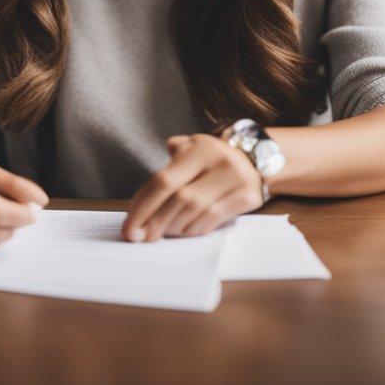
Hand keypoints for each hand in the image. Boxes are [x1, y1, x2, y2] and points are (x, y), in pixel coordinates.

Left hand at [122, 134, 263, 242]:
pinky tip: (182, 230)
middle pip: (179, 200)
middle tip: (139, 236)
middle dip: (154, 222)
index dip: (142, 206)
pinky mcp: (249, 198)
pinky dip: (193, 229)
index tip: (128, 227)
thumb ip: (164, 168)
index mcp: (199, 149)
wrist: (255, 155)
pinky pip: (213, 221)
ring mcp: (238, 180)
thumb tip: (136, 208)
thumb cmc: (211, 156)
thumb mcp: (189, 148)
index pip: (163, 181)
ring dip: (172, 228)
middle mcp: (220, 162)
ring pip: (196, 214)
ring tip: (159, 232)